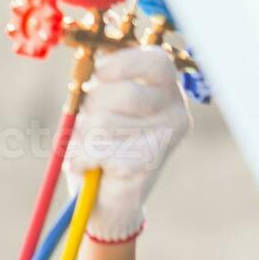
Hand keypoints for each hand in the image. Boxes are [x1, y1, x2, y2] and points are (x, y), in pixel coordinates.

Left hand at [64, 45, 192, 242]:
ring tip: (89, 147)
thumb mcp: (96, 105)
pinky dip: (83, 159)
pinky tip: (89, 166)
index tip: (98, 75)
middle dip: (92, 108)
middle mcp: (175, 109)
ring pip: (105, 124)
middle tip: (87, 124)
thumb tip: (91, 64)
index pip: (155, 60)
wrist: (103, 198)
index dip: (122, 63)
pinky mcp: (150, 164)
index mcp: (164, 87)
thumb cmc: (98, 142)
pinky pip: (101, 153)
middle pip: (123, 94)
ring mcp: (167, 138)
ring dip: (84, 137)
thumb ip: (98, 84)